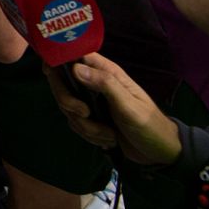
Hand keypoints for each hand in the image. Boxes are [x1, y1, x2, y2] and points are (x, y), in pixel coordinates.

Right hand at [45, 53, 181, 166]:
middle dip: (69, 102)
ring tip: (108, 134)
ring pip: (67, 107)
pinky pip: (74, 123)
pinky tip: (106, 139)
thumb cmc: (150, 124)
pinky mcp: (90, 119)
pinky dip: (87, 134)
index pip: (74, 55)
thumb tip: (75, 68)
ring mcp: (91, 101)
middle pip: (62, 82)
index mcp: (106, 72)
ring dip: (84, 125)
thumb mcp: (130, 106)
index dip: (58, 59)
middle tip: (86, 115)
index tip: (49, 71)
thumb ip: (105, 84)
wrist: (159, 153)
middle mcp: (95, 83)